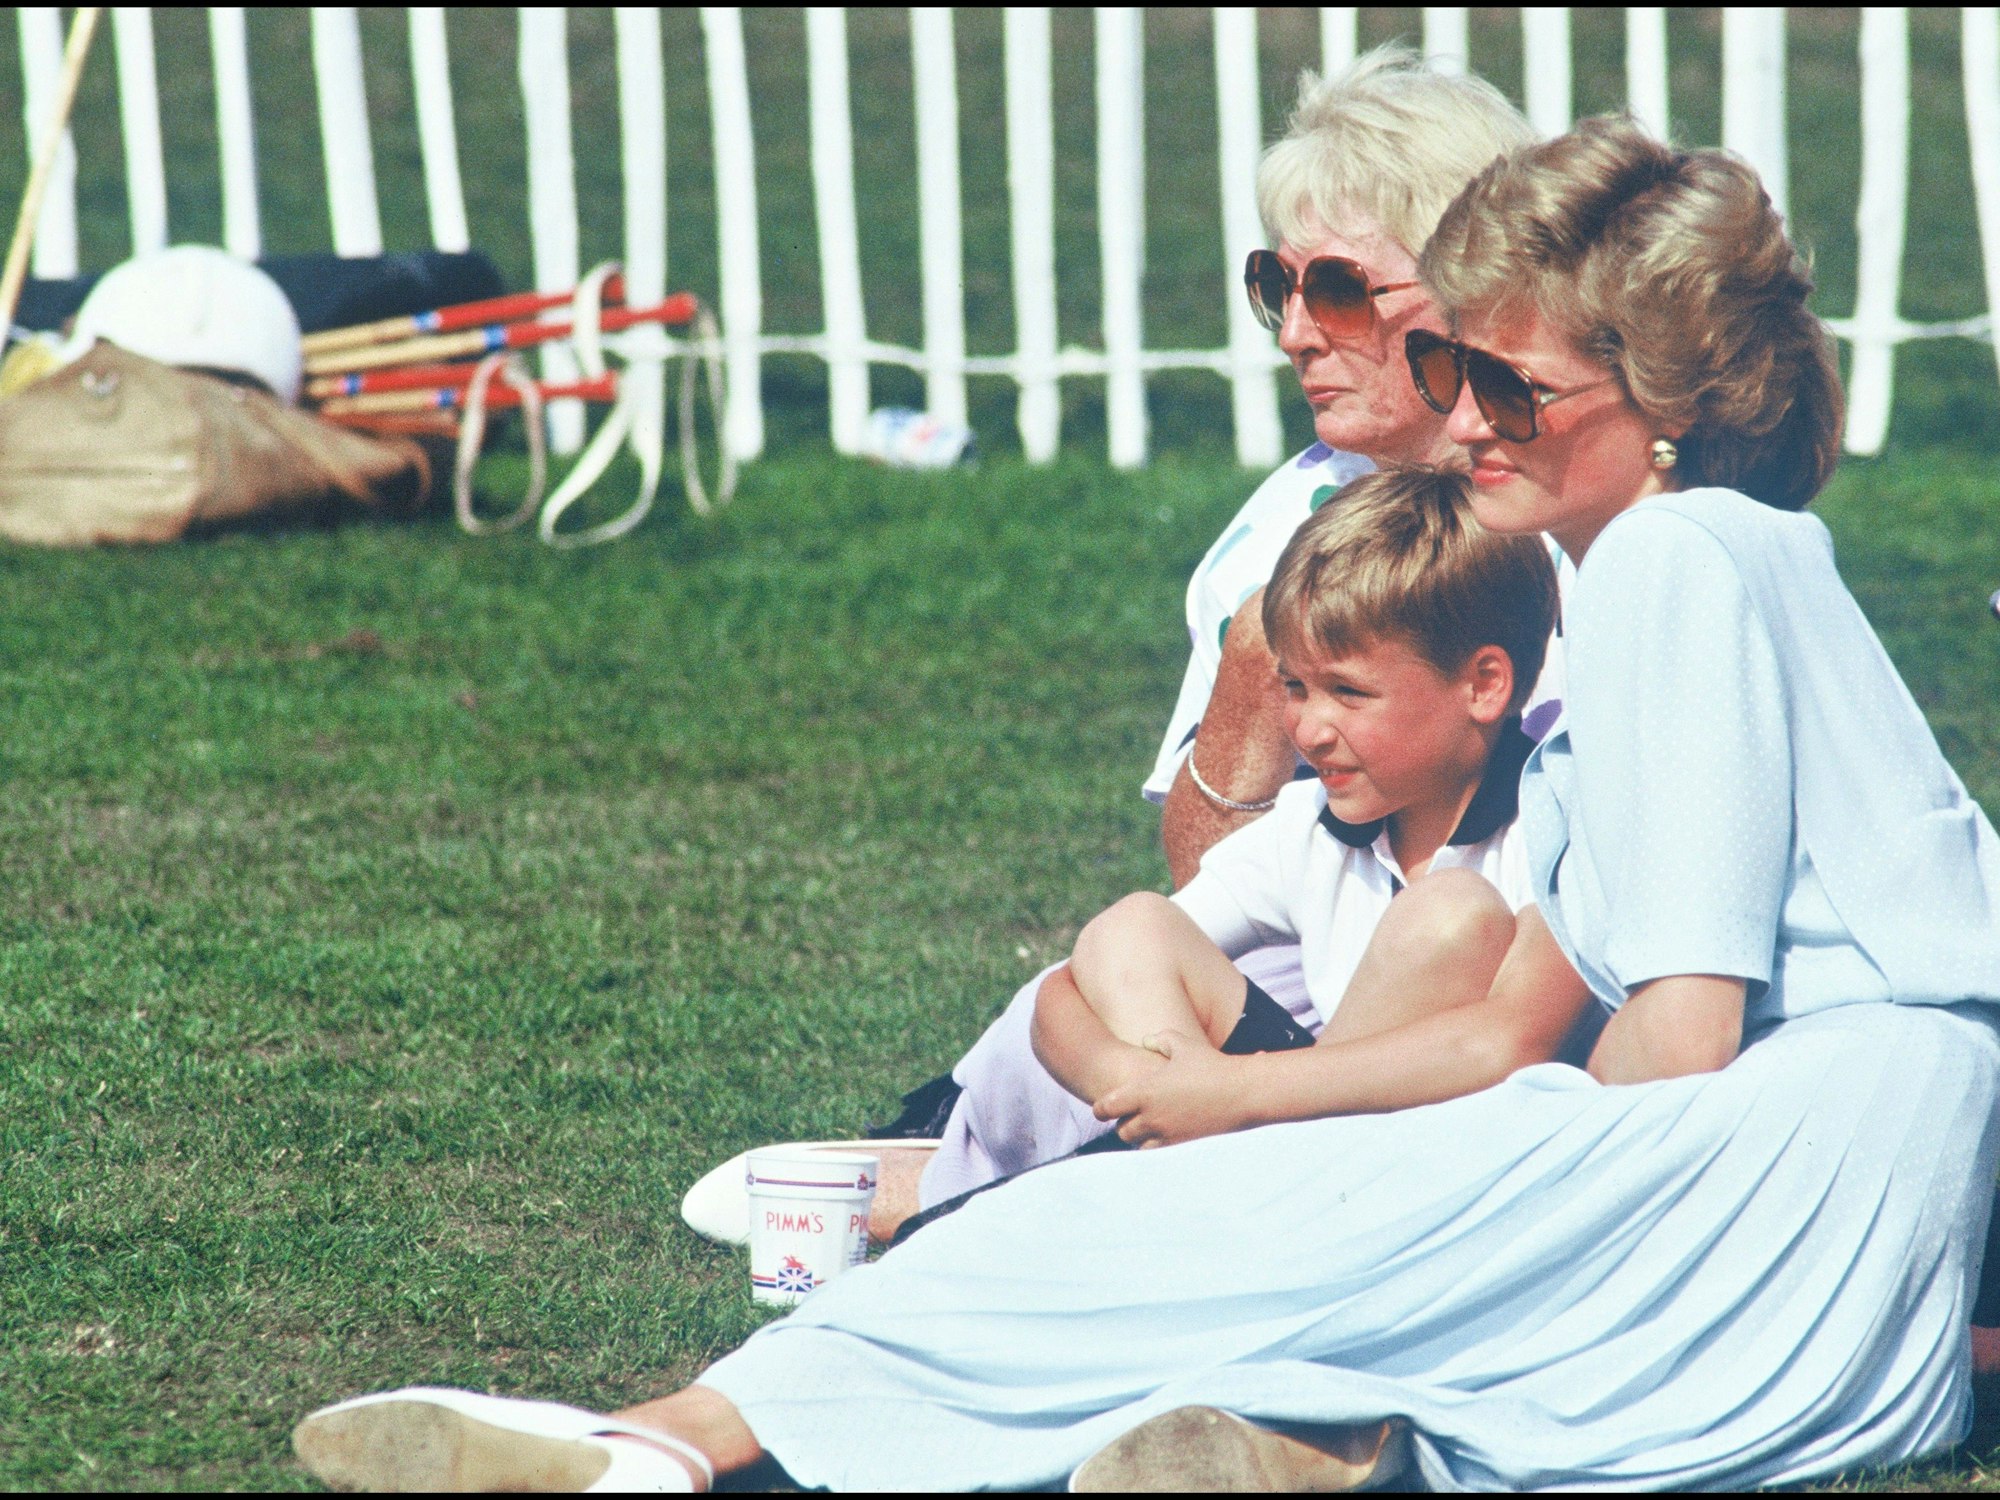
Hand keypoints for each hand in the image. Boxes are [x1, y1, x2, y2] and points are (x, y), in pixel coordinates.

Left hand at [1093, 1030, 1251, 1146]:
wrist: (1242, 1092)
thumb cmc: (1212, 1064)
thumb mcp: (1183, 1044)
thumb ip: (1159, 1040)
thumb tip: (1146, 1041)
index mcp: (1144, 1092)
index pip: (1106, 1108)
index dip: (1100, 1108)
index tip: (1104, 1107)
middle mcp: (1151, 1117)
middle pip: (1121, 1130)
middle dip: (1124, 1123)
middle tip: (1132, 1114)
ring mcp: (1167, 1135)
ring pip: (1139, 1145)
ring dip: (1140, 1137)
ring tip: (1149, 1125)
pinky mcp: (1183, 1147)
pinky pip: (1159, 1154)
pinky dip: (1156, 1146)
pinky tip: (1166, 1133)